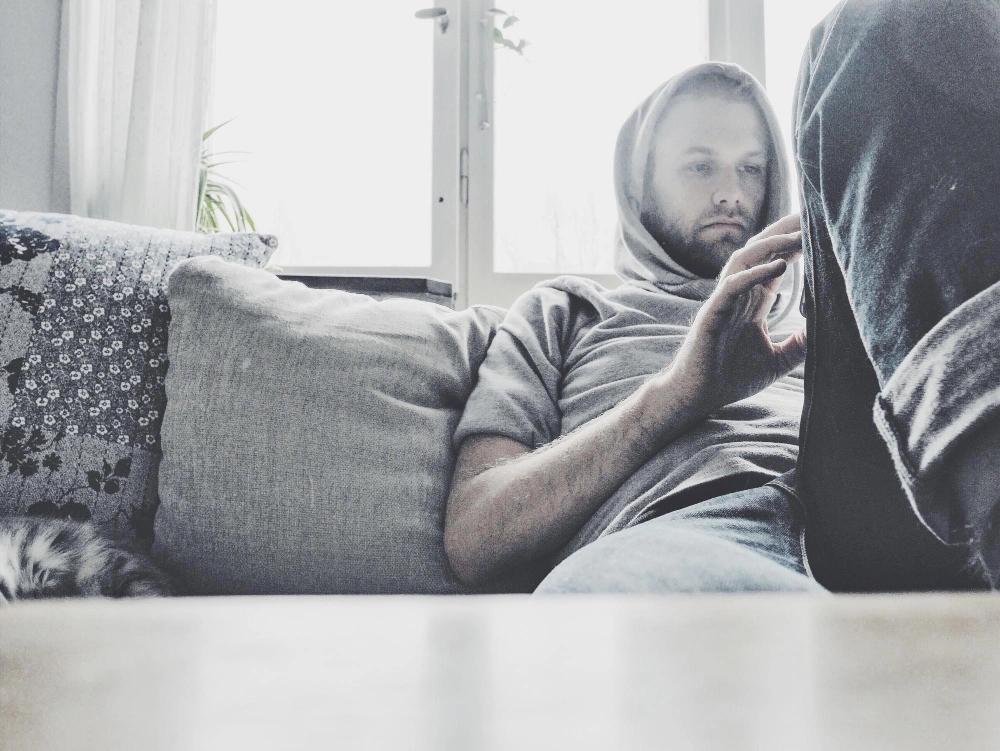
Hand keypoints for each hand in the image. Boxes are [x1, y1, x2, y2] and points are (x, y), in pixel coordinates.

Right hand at [663, 213, 807, 414]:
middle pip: (761, 253)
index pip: (776, 263)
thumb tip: (833, 329)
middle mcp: (738, 296)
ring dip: (772, 245)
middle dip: (785, 232)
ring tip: (800, 234)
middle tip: (813, 215)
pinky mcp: (712, 314)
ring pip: (745, 260)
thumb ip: (802, 343)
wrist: (698, 398)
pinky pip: (732, 286)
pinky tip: (780, 265)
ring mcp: (723, 302)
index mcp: (752, 302)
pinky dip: (755, 273)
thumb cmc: (731, 378)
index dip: (796, 244)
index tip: (821, 228)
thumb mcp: (779, 360)